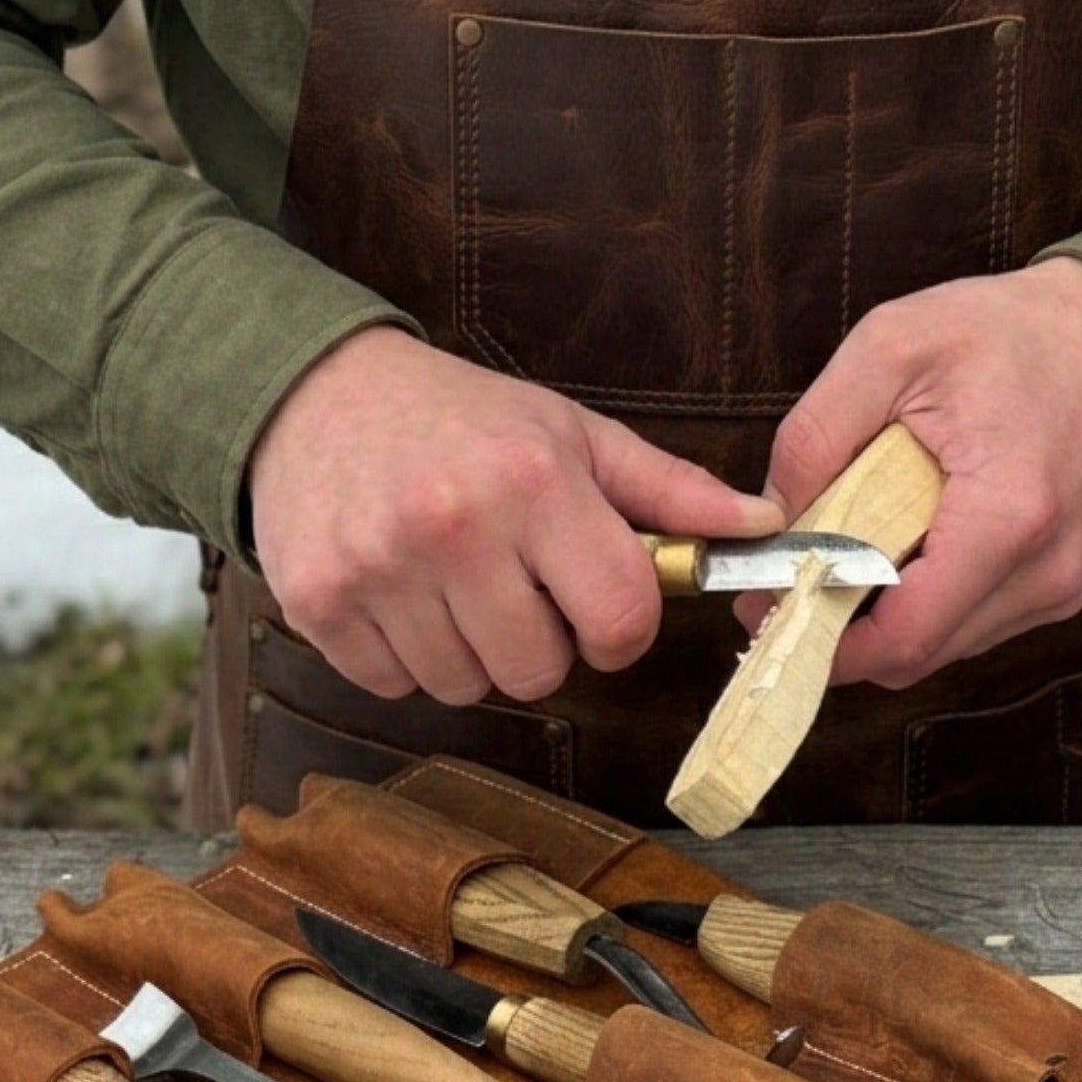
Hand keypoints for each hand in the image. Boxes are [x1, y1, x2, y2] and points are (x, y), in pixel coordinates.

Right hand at [247, 327, 781, 704]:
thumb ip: (670, 490)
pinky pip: (391, 687)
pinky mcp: (318, 602)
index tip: (596, 611)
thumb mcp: (571, 435)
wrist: (313, 393)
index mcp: (533, 481)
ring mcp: (378, 570)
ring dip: (469, 654)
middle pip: (538, 673)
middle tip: (512, 589)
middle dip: (539, 646)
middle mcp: (454, 526)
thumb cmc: (460, 419)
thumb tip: (767, 523)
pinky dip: (403, 658)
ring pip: (463, 688)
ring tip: (451, 585)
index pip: (619, 617)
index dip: (619, 632)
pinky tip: (399, 595)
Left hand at [744, 259, 1081, 688]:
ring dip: (880, 613)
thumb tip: (768, 517)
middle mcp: (1044, 573)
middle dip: (840, 626)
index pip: (902, 638)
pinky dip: (919, 600)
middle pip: (914, 654)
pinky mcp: (1056, 588)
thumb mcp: (890, 349)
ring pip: (939, 646)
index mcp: (1008, 518)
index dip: (820, 636)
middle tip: (787, 574)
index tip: (766, 602)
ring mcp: (1058, 589)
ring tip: (845, 547)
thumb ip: (814, 435)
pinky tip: (898, 544)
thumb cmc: (1011, 332)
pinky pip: (967, 623)